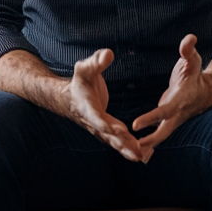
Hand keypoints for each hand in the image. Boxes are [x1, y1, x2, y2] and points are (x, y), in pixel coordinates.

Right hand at [65, 48, 151, 162]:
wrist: (68, 99)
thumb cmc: (79, 81)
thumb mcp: (84, 68)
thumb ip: (96, 61)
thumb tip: (108, 54)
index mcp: (88, 107)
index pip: (98, 118)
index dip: (108, 125)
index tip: (120, 130)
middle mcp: (94, 122)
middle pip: (108, 135)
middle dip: (122, 143)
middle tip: (137, 150)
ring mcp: (100, 129)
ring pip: (114, 142)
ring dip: (127, 150)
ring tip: (143, 157)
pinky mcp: (106, 131)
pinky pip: (117, 142)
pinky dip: (128, 149)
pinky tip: (142, 155)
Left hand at [132, 35, 209, 152]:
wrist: (205, 92)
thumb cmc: (196, 74)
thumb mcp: (194, 60)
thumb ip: (189, 50)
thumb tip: (189, 38)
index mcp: (181, 99)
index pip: (164, 111)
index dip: (150, 118)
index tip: (135, 125)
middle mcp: (177, 114)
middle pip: (163, 132)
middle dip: (149, 141)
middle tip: (132, 148)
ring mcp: (173, 120)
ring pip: (160, 136)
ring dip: (147, 146)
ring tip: (131, 154)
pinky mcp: (168, 122)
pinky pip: (158, 135)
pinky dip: (149, 144)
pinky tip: (136, 152)